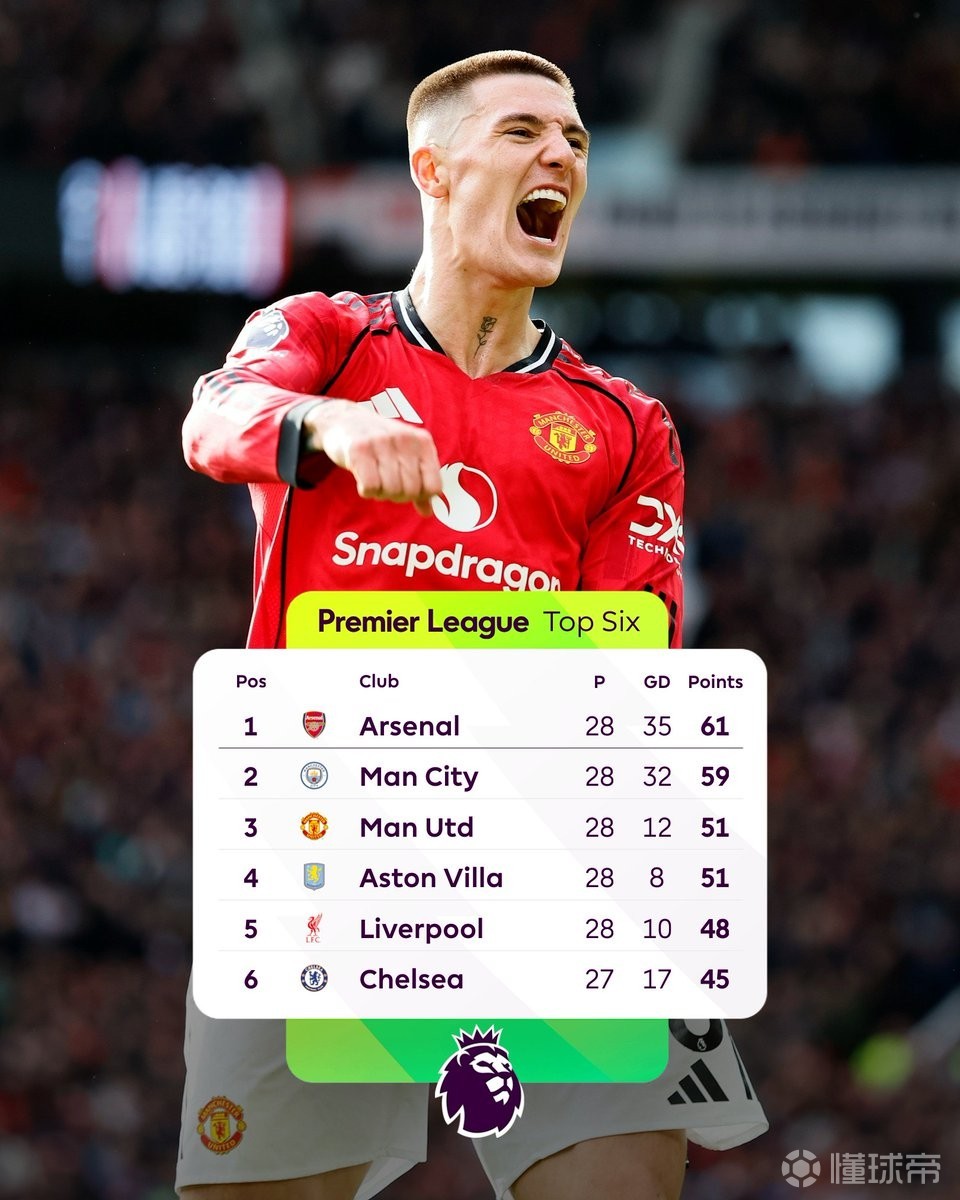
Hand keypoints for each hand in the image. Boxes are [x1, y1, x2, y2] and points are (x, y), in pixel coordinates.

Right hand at [303, 400, 442, 516]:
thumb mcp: (407, 458)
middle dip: (398, 496)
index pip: (434, 487)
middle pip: (411, 491)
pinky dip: (366, 490)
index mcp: (422, 442)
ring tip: (375, 478)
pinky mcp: (358, 449)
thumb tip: (428, 513)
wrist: (345, 420)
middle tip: (387, 484)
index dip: (421, 496)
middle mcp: (405, 439)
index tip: (409, 489)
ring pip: (391, 490)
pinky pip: (370, 487)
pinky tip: (363, 478)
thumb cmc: (382, 445)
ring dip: (381, 493)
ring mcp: (381, 442)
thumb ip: (420, 483)